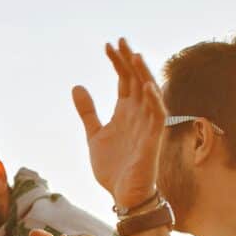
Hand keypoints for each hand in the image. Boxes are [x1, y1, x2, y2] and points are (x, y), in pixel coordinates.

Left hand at [72, 38, 168, 207]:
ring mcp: (147, 126)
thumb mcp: (94, 135)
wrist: (123, 195)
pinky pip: (158, 117)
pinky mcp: (153, 141)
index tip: (107, 45)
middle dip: (129, 61)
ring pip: (149, 94)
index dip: (117, 63)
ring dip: (142, 75)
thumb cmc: (114, 167)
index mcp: (125, 112)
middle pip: (136, 81)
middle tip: (120, 40)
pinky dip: (154, 101)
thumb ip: (88, 112)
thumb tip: (77, 86)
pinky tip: (147, 86)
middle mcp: (139, 114)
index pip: (124, 80)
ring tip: (134, 56)